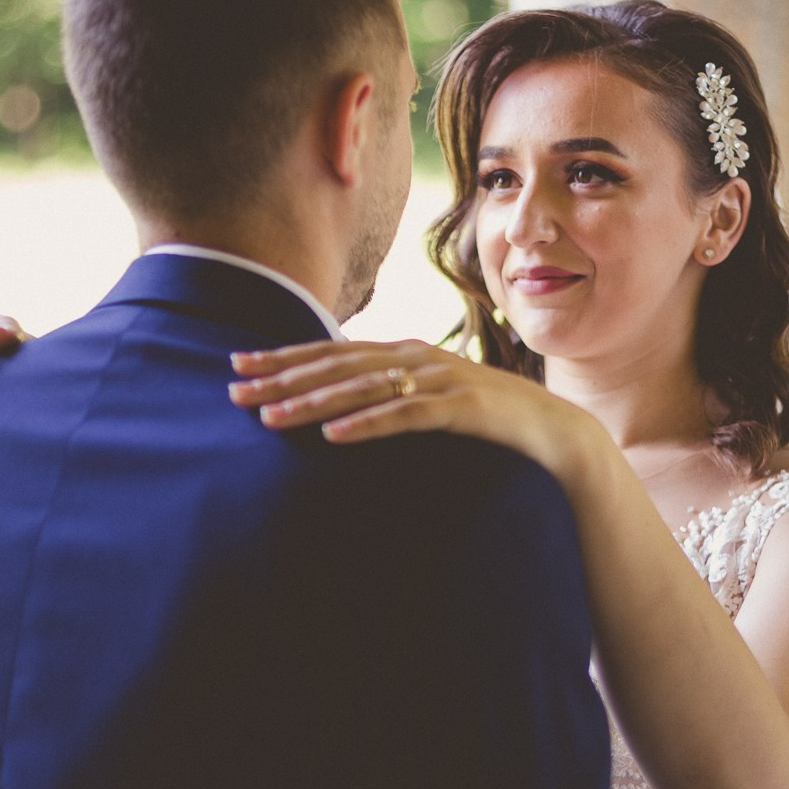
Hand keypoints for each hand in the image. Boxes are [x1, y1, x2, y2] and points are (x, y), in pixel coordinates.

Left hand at [226, 339, 607, 480]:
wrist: (553, 431)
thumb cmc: (485, 419)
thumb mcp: (428, 399)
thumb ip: (388, 394)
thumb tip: (337, 406)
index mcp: (404, 352)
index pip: (332, 350)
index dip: (284, 357)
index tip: (239, 365)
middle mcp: (417, 358)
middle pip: (338, 364)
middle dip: (283, 377)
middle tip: (235, 391)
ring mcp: (440, 380)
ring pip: (364, 389)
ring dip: (314, 403)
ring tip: (272, 418)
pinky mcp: (462, 409)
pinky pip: (407, 417)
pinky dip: (369, 425)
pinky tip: (335, 437)